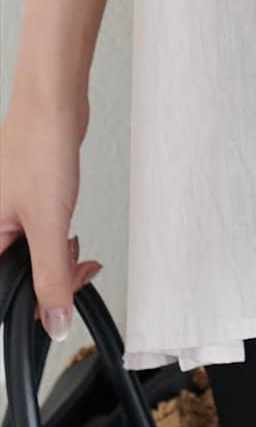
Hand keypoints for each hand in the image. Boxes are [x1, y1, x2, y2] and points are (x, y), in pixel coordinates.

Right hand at [0, 88, 103, 337]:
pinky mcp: (24, 201)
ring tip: (73, 247)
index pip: (4, 294)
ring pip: (30, 256)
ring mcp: (6, 213)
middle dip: (50, 278)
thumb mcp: (49, 223)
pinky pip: (37, 235)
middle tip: (77, 268)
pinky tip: (68, 232)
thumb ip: (52, 277)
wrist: (53, 104)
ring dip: (57, 258)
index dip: (34, 303)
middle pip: (17, 276)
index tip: (60, 302)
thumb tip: (54, 322)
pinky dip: (57, 239)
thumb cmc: (38, 147)